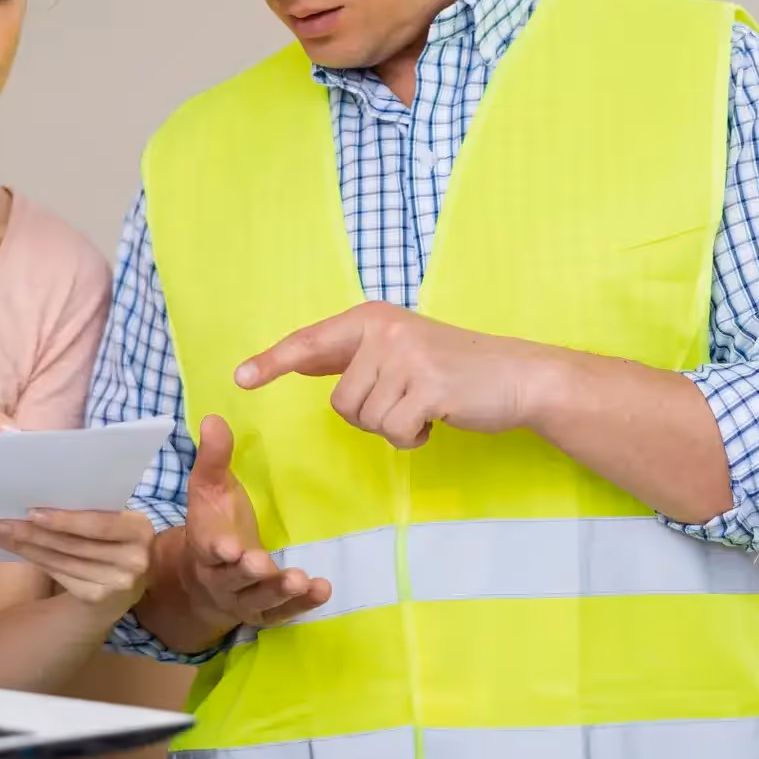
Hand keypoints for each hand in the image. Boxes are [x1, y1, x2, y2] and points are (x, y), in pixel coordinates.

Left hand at [0, 509, 154, 608]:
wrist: (128, 581)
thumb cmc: (115, 537)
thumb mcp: (116, 521)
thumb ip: (93, 510)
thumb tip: (42, 494)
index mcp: (140, 529)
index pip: (99, 523)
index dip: (65, 519)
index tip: (31, 512)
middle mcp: (134, 560)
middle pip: (73, 545)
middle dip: (32, 532)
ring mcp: (116, 585)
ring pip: (61, 561)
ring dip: (25, 547)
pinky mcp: (97, 600)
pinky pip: (59, 575)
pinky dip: (34, 560)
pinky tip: (15, 549)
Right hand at [177, 415, 332, 630]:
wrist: (205, 577)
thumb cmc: (214, 524)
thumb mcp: (210, 488)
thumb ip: (214, 456)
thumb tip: (214, 418)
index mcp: (205, 545)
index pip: (208, 548)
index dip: (218, 548)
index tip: (229, 546)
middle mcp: (222, 578)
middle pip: (233, 578)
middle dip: (248, 572)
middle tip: (262, 564)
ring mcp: (244, 599)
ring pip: (259, 599)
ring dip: (279, 591)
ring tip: (300, 580)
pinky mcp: (265, 612)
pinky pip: (282, 613)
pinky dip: (301, 605)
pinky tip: (321, 590)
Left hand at [236, 302, 547, 447]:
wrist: (518, 376)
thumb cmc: (456, 369)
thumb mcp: (401, 348)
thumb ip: (354, 354)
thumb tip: (300, 357)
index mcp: (372, 319)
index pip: (311, 342)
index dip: (273, 361)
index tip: (240, 378)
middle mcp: (384, 331)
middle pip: (342, 403)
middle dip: (373, 416)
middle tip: (411, 400)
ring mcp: (406, 357)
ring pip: (366, 421)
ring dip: (395, 427)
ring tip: (427, 405)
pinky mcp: (427, 387)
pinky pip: (394, 432)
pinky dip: (413, 439)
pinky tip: (438, 418)